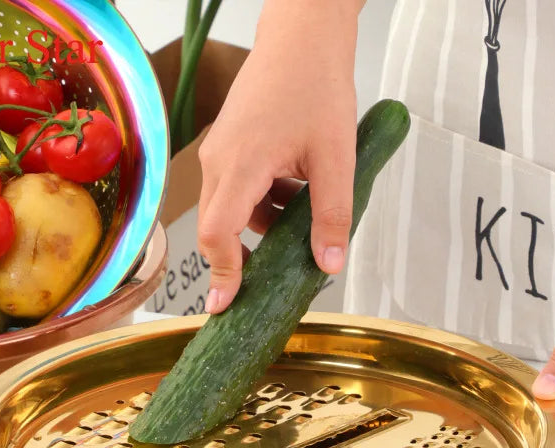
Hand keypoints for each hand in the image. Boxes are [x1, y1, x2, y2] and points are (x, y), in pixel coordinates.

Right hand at [196, 0, 362, 313]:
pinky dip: (263, 203)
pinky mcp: (228, 147)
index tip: (225, 307)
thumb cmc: (317, 84)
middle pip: (219, 229)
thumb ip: (332, 216)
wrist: (302, 35)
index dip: (222, 274)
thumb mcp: (336, 159)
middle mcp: (219, 162)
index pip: (218, 234)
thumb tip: (330, 266)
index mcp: (240, 166)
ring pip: (232, 211)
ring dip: (263, 226)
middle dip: (243, 258)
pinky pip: (239, 191)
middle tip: (269, 282)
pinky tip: (295, 190)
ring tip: (303, 212)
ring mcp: (220, 153)